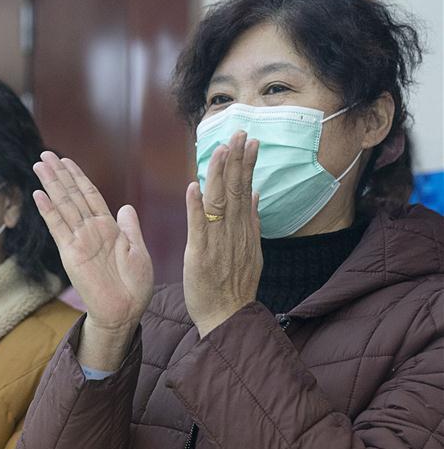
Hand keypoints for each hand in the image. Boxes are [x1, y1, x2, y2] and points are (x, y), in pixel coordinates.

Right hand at [32, 151, 152, 369]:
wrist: (126, 311)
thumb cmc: (135, 285)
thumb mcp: (138, 250)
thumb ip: (130, 228)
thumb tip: (126, 207)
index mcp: (108, 228)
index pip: (90, 195)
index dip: (78, 177)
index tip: (66, 160)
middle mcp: (91, 230)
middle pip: (72, 195)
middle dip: (59, 174)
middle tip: (45, 154)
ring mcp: (79, 241)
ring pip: (64, 206)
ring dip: (51, 185)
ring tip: (39, 166)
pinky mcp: (72, 254)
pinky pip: (58, 228)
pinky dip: (49, 211)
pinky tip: (39, 195)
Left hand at [184, 130, 261, 337]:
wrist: (228, 316)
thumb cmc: (235, 286)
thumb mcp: (251, 251)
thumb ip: (251, 221)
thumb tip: (254, 194)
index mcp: (244, 230)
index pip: (245, 190)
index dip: (246, 164)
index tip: (249, 141)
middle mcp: (233, 232)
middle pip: (235, 190)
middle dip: (237, 160)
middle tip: (240, 132)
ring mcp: (217, 242)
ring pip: (218, 203)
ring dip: (219, 175)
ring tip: (221, 149)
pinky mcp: (199, 255)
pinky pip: (197, 227)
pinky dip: (195, 207)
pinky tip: (193, 186)